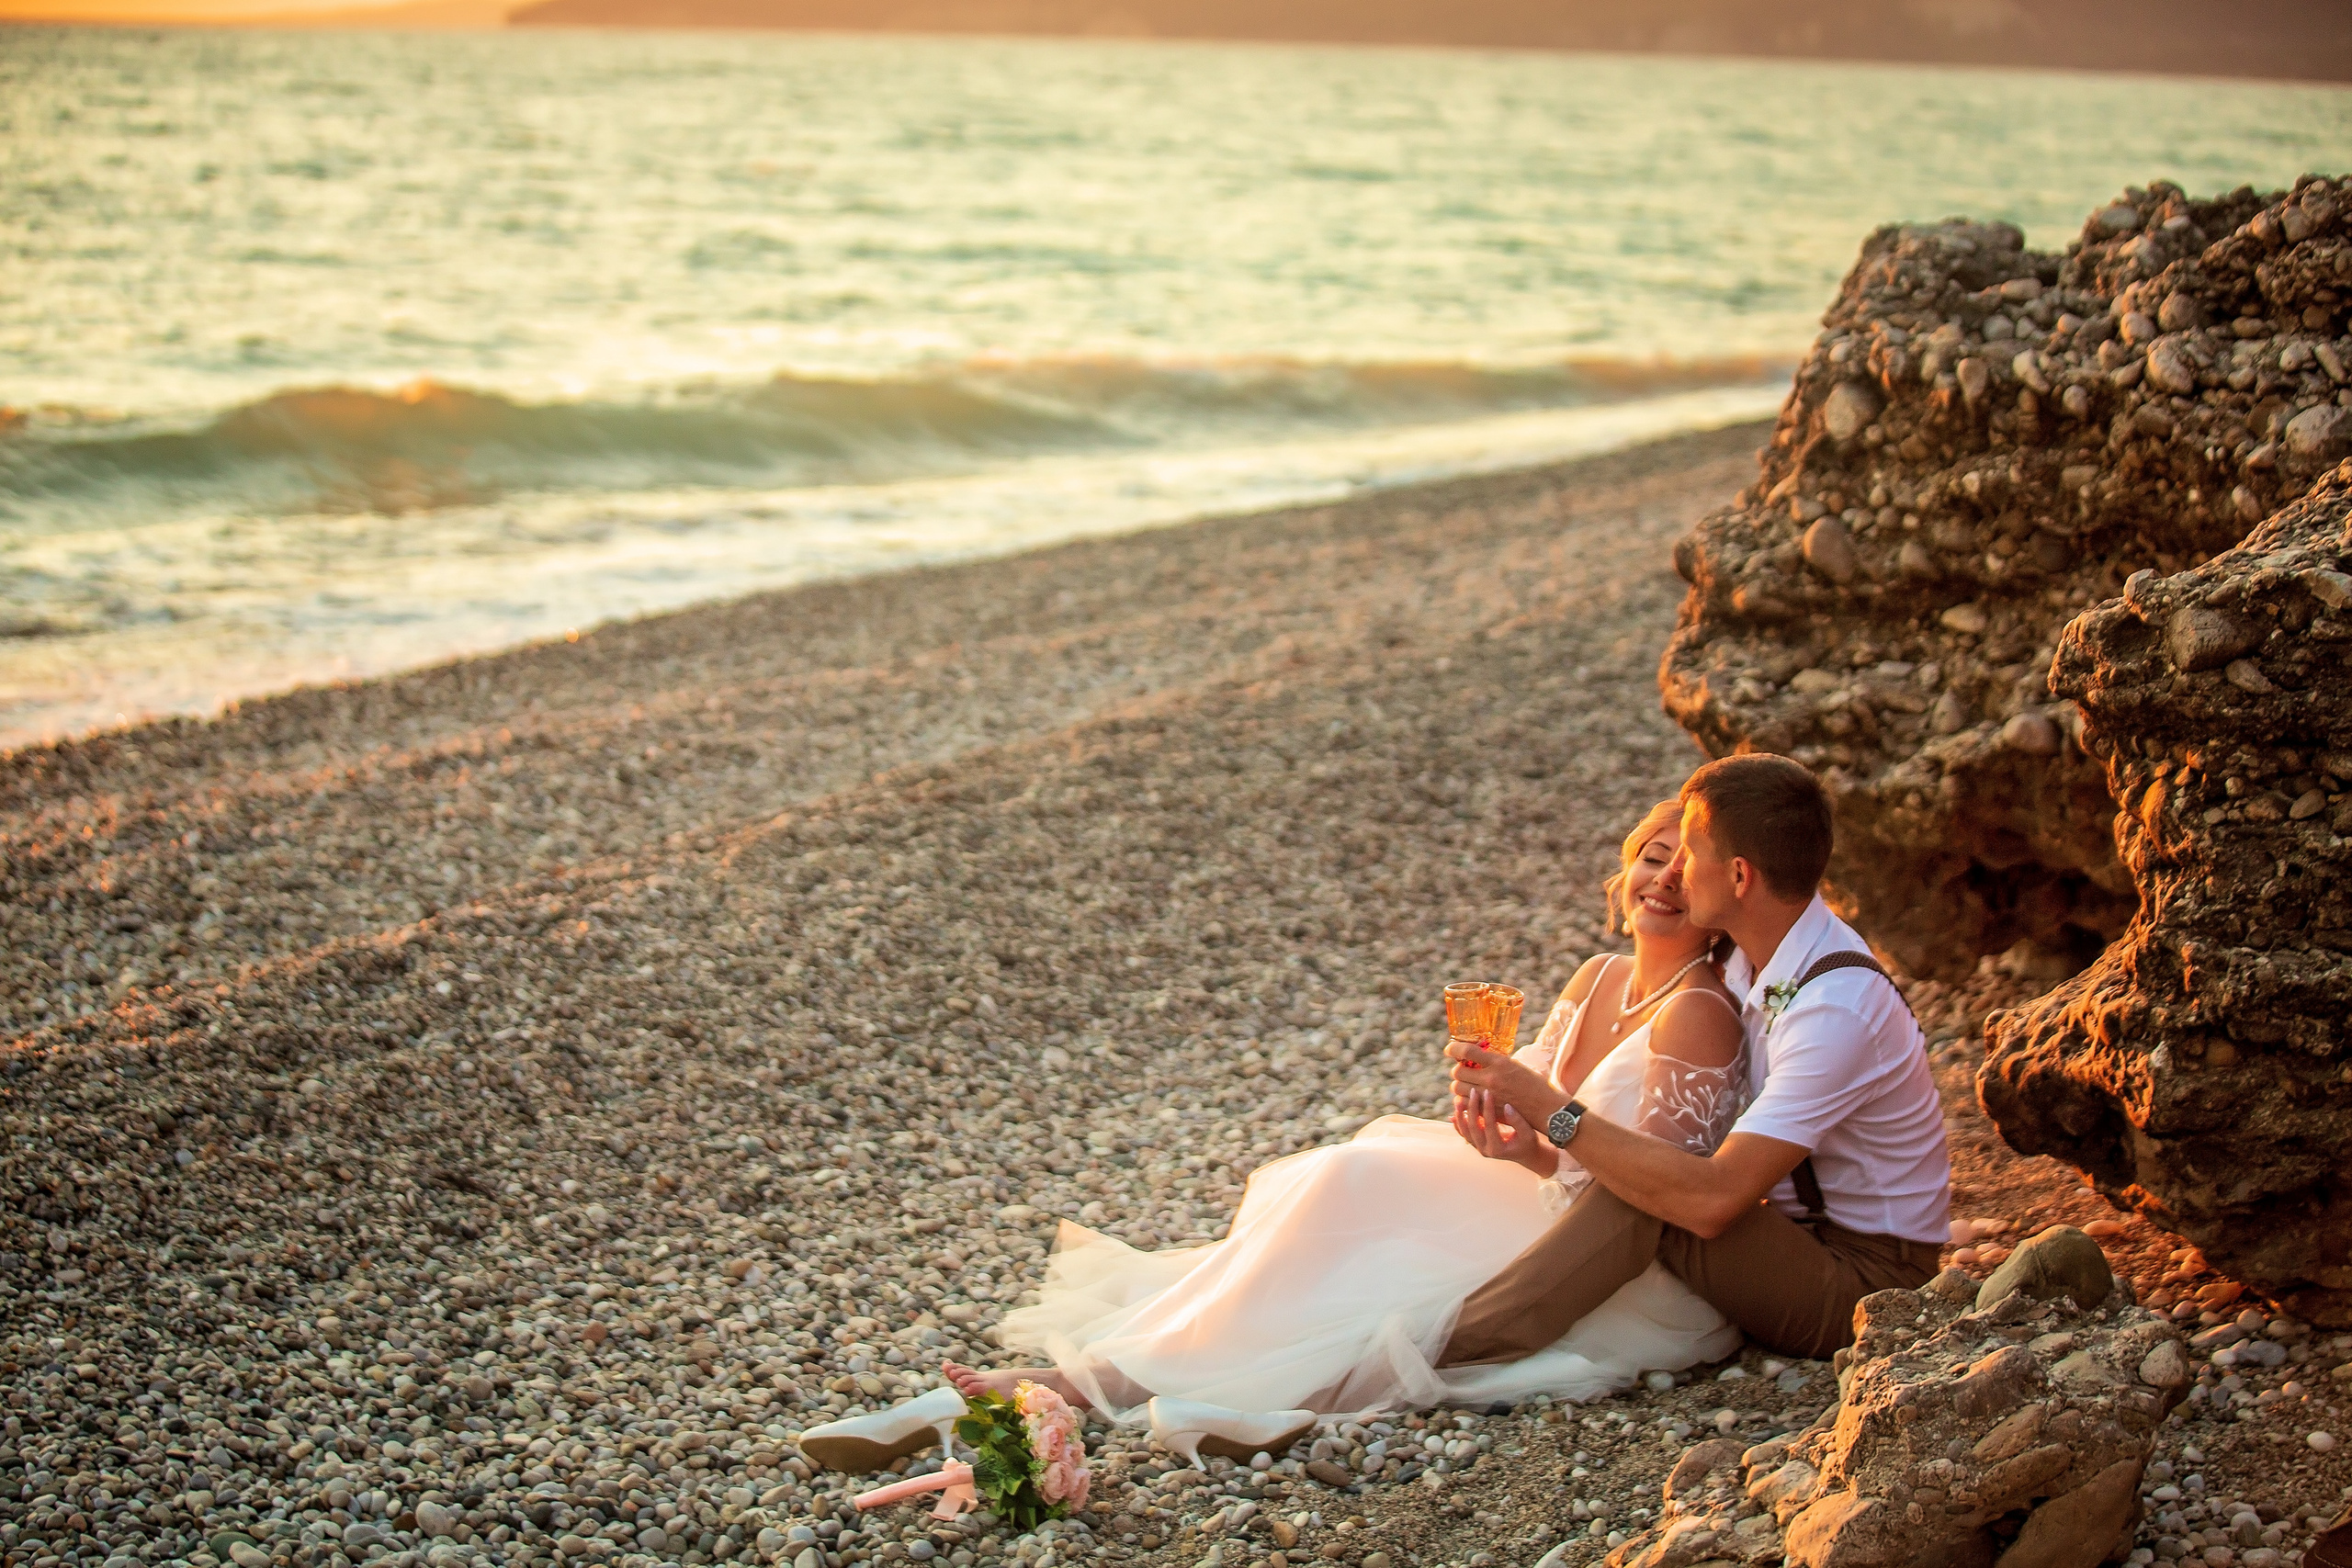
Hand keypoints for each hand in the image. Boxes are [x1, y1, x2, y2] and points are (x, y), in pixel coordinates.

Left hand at [1446, 1037, 1567, 1130]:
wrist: (1546, 1108)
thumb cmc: (1534, 1084)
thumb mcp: (1515, 1066)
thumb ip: (1495, 1062)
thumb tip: (1475, 1057)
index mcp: (1499, 1062)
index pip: (1467, 1051)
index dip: (1453, 1049)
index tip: (1449, 1049)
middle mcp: (1491, 1078)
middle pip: (1458, 1072)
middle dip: (1458, 1071)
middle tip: (1464, 1071)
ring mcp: (1488, 1095)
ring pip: (1457, 1089)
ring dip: (1459, 1086)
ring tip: (1467, 1085)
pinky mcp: (1488, 1110)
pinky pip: (1464, 1104)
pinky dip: (1463, 1101)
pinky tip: (1471, 1098)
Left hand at [1452, 1088, 1555, 1175]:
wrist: (1525, 1154)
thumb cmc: (1528, 1142)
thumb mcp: (1528, 1133)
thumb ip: (1517, 1120)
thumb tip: (1506, 1105)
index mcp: (1498, 1149)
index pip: (1489, 1125)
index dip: (1488, 1108)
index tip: (1488, 1092)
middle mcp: (1485, 1151)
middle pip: (1473, 1128)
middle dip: (1472, 1108)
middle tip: (1473, 1091)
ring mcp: (1479, 1149)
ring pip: (1465, 1132)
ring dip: (1461, 1116)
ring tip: (1459, 1100)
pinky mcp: (1477, 1145)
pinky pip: (1464, 1134)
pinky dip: (1459, 1124)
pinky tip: (1454, 1113)